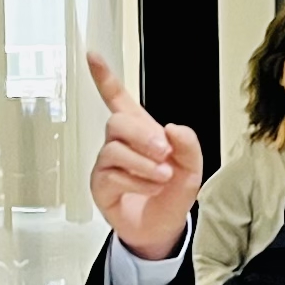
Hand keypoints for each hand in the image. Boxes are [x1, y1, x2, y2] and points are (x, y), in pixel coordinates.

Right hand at [87, 50, 202, 259]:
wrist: (162, 229)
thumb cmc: (172, 194)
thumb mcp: (192, 167)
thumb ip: (188, 145)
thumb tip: (172, 128)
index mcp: (141, 130)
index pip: (118, 98)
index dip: (105, 77)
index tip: (93, 56)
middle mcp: (120, 143)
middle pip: (117, 121)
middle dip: (143, 135)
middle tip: (164, 152)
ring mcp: (108, 164)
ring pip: (115, 149)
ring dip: (144, 163)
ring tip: (162, 176)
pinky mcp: (101, 185)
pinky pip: (113, 175)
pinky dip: (137, 182)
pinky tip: (150, 188)